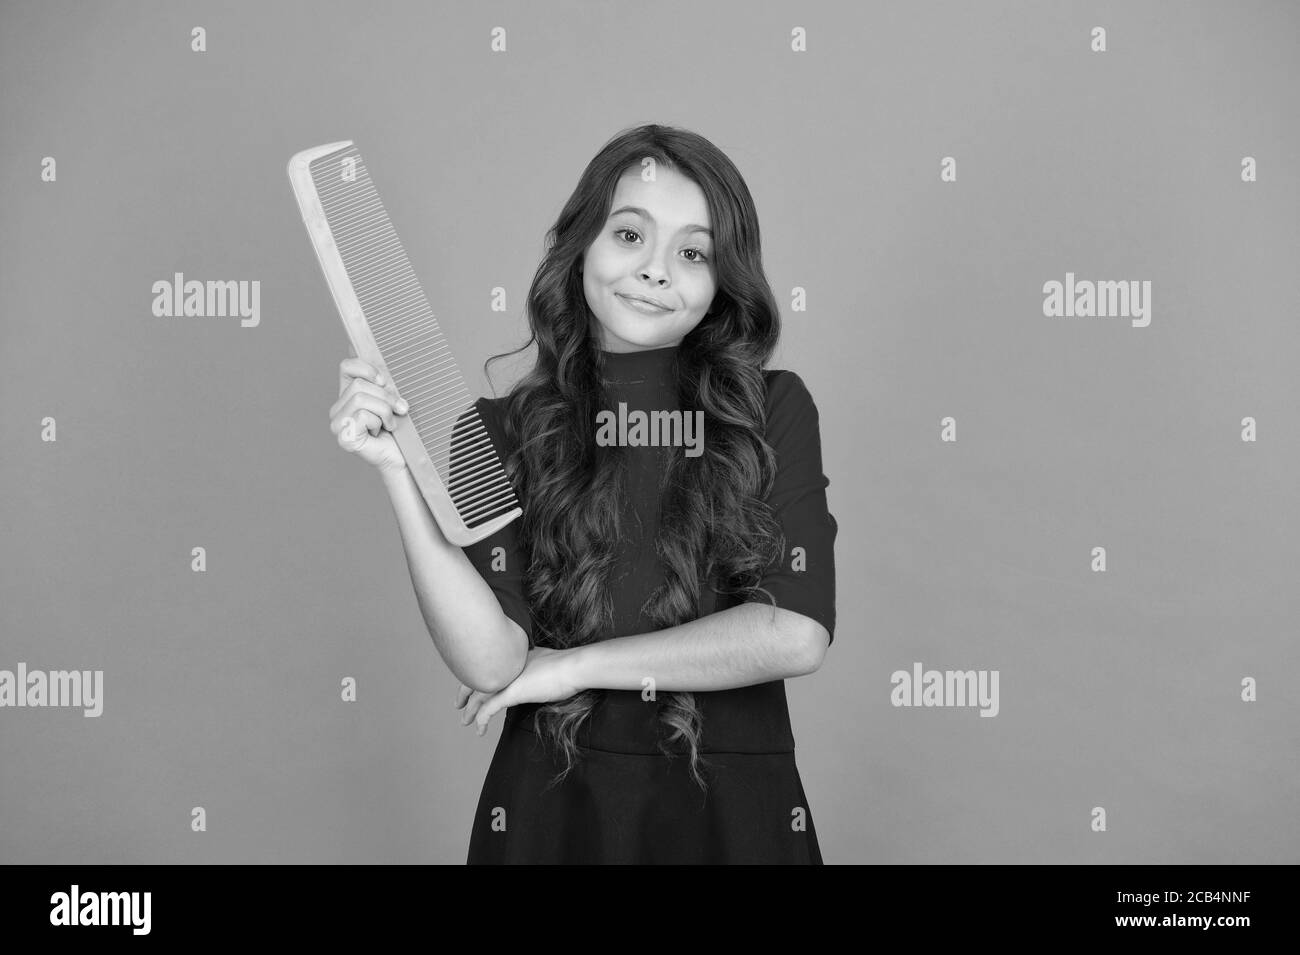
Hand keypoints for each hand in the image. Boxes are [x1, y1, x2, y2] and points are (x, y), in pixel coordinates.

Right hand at [329, 353, 409, 473]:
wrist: (403, 457)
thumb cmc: (399, 429)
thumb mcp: (392, 400)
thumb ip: (384, 385)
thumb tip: (384, 374)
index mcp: (348, 395)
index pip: (346, 367)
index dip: (366, 368)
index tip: (384, 380)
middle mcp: (338, 408)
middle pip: (358, 385)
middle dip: (385, 396)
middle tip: (400, 409)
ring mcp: (338, 424)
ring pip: (360, 398)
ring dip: (384, 410)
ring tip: (390, 423)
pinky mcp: (343, 437)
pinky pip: (362, 415)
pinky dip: (379, 422)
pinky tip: (380, 433)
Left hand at [454, 646, 584, 735]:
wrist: (572, 667)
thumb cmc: (564, 665)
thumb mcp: (541, 660)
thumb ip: (530, 664)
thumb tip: (530, 671)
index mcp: (509, 657)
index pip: (485, 666)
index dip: (474, 676)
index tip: (470, 687)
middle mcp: (503, 666)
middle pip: (475, 679)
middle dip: (465, 694)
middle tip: (458, 704)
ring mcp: (506, 679)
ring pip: (479, 695)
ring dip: (470, 710)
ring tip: (465, 721)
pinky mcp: (511, 693)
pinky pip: (489, 708)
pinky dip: (482, 719)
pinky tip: (480, 729)